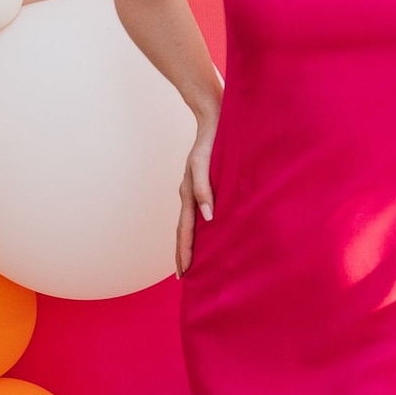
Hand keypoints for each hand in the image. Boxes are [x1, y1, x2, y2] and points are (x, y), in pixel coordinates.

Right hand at [175, 112, 217, 274]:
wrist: (213, 117)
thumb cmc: (211, 142)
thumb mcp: (206, 165)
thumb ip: (205, 190)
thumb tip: (208, 217)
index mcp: (189, 193)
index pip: (185, 231)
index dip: (184, 253)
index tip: (184, 274)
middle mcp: (189, 195)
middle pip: (183, 232)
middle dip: (182, 255)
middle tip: (183, 277)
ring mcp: (194, 190)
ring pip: (189, 224)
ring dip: (188, 244)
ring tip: (190, 262)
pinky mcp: (202, 184)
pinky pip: (197, 212)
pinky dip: (196, 228)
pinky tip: (204, 234)